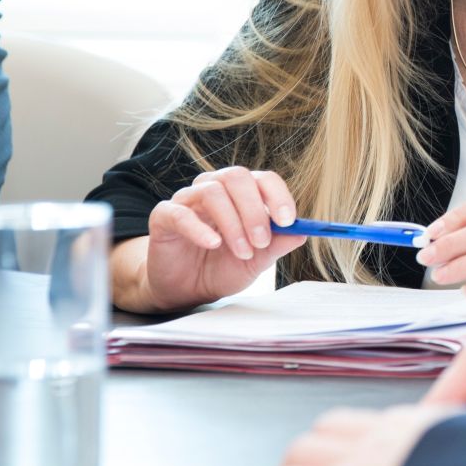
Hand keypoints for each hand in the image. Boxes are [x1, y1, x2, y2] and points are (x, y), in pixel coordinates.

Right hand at [138, 167, 306, 310]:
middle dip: (254, 210)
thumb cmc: (222, 268)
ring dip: (232, 223)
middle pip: (236, 177)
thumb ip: (277, 244)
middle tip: (261, 241)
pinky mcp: (163, 216)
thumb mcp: (257, 261)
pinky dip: (199, 228)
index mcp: (242, 194)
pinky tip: (212, 244)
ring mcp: (188, 200)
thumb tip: (303, 232)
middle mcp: (214, 189)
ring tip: (242, 251)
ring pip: (212, 192)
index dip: (278, 196)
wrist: (186, 289)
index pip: (264, 179)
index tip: (288, 220)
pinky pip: (180, 213)